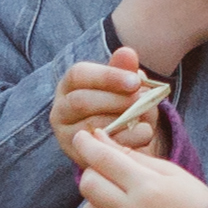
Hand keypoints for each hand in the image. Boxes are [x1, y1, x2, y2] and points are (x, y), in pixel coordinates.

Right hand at [47, 56, 168, 156]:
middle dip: (116, 100)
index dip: (108, 76)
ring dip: (123, 120)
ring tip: (146, 117)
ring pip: (91, 125)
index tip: (136, 81)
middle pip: (82, 101)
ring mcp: (66, 134)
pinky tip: (144, 133)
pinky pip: (101, 147)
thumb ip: (124, 69)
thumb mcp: (124, 85)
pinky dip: (126, 139)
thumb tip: (127, 53)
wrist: (121, 140)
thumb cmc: (120, 104)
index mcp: (68, 85)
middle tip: (142, 100)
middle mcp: (60, 109)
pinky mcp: (78, 155)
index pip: (78, 74)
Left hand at [69, 120, 207, 207]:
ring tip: (118, 200)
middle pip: (89, 185)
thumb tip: (99, 139)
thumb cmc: (193, 204)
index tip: (82, 136)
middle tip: (105, 171)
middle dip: (93, 172)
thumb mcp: (170, 173)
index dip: (87, 144)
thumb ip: (132, 156)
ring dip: (97, 200)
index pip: (104, 160)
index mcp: (149, 189)